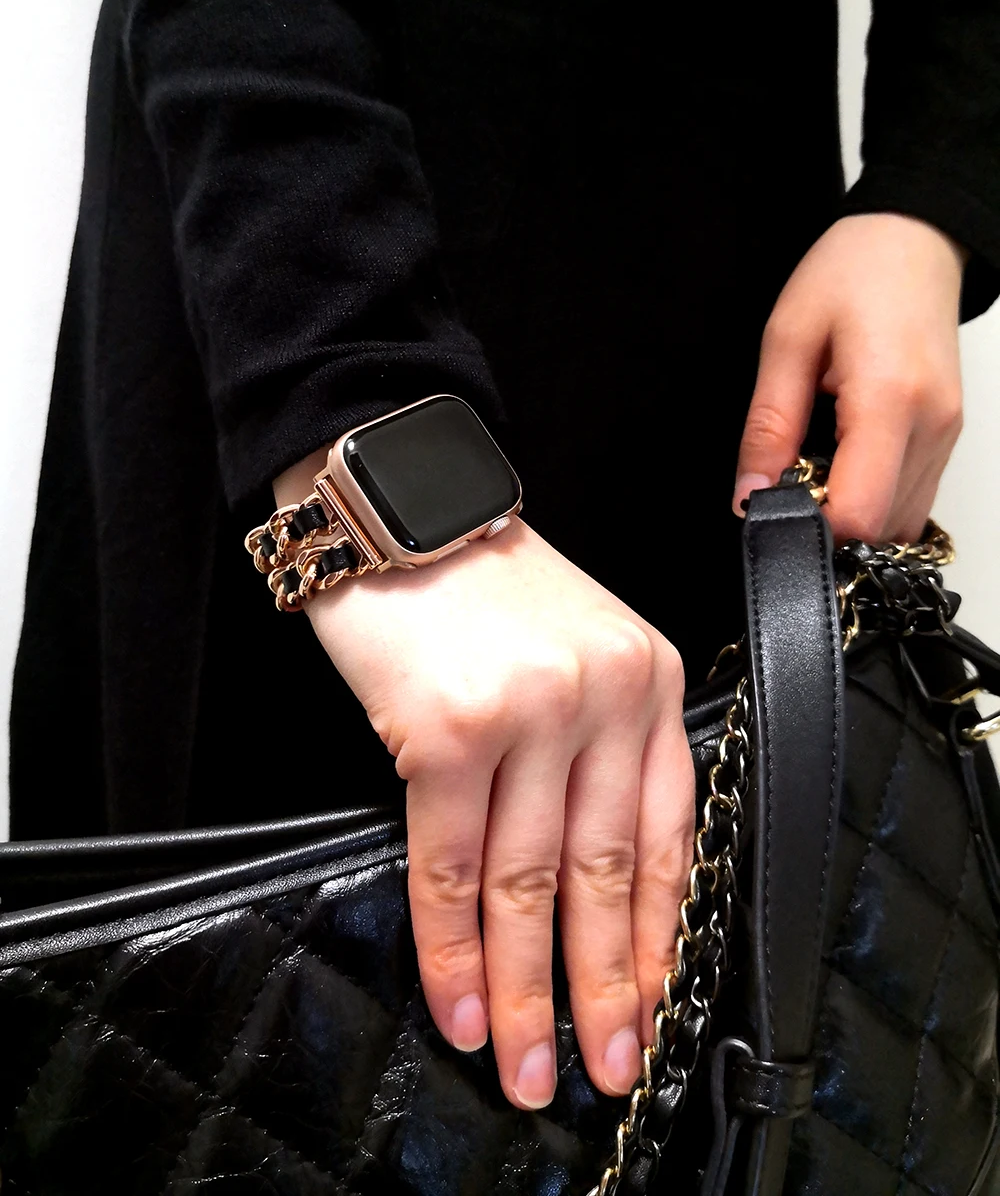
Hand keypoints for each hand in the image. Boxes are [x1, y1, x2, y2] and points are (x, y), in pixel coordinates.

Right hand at [272, 465, 693, 1110]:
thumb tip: (581, 882)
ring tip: (524, 1064)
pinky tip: (460, 1002)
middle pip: (604, 874)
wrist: (401, 505)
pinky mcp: (448, 731)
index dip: (656, 938)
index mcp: (647, 680)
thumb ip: (599, 745)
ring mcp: (529, 714)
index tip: (649, 1013)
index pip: (666, 834)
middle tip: (600, 1069)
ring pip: (529, 884)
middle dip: (603, 988)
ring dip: (525, 990)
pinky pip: (452, 865)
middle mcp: (603, 697)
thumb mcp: (576, 647)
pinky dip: (453, 947)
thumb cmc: (479, 583)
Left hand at [734, 213, 964, 542]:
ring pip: (899, 522)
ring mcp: (946, 435)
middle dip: (826, 521)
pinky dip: (873, 496)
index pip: (857, 513)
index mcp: (889, 398)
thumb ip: (768, 426)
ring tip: (816, 461)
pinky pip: (911, 498)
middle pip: (879, 529)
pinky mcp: (947, 437)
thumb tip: (750, 495)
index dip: (808, 525)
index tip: (772, 504)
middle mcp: (930, 426)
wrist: (913, 239)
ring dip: (851, 511)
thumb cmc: (852, 272)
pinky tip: (844, 459)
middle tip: (787, 479)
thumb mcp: (786, 341)